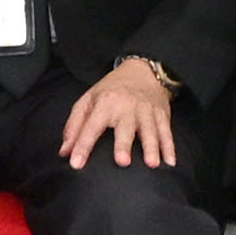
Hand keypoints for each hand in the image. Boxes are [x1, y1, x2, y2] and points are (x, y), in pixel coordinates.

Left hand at [61, 57, 177, 168]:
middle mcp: (127, 107)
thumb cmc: (112, 89)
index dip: (83, 145)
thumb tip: (64, 152)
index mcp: (105, 103)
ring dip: (152, 147)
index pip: (91, 126)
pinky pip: (167, 132)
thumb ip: (75, 125)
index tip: (76, 163)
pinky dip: (170, 147)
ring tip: (152, 164)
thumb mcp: (88, 99)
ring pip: (150, 131)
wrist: (143, 70)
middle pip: (125, 128)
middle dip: (124, 144)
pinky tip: (170, 162)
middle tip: (122, 162)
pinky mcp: (162, 115)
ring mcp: (146, 111)